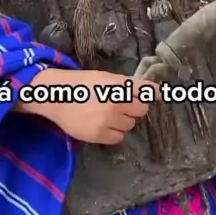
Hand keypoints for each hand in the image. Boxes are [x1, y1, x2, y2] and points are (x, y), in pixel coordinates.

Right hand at [16, 69, 159, 144]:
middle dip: (134, 107)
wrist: (56, 97)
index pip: (145, 90)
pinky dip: (114, 132)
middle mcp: (115, 103)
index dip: (153, 93)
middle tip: (121, 104)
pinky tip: (103, 124)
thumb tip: (154, 91)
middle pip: (141, 109)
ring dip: (124, 120)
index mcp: (117, 85)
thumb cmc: (81, 84)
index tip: (159, 95)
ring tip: (109, 114)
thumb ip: (127, 84)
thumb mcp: (105, 77)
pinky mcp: (99, 135)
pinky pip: (119, 137)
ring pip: (130, 124)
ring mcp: (108, 120)